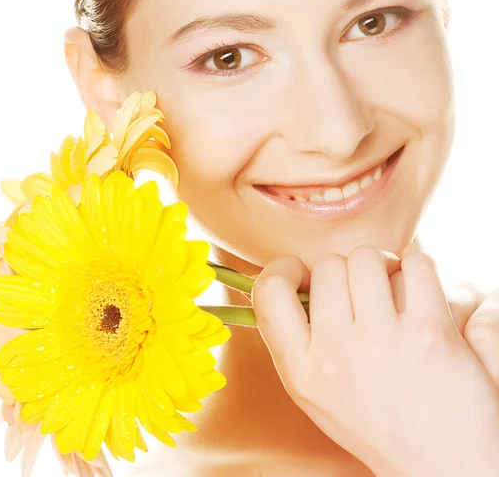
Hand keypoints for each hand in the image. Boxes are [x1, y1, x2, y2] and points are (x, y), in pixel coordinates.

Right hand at [251, 245, 498, 476]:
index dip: (283, 269)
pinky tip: (420, 290)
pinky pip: (414, 263)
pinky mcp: (429, 332)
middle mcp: (337, 355)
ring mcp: (382, 341)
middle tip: (362, 292)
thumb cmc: (376, 421)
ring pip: (367, 257)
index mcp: (302, 372)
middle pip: (328, 264)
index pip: (269, 292)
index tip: (303, 274)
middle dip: (345, 270)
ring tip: (392, 290)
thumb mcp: (314, 393)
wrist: (443, 465)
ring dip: (381, 266)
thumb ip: (293, 339)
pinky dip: (418, 267)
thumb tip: (293, 278)